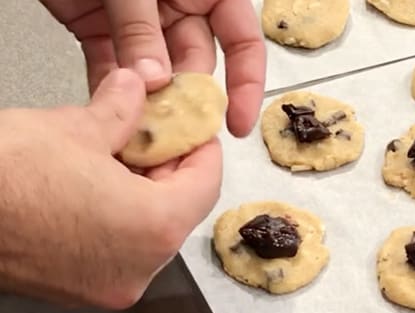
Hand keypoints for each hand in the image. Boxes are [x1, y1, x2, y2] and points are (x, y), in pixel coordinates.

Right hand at [0, 69, 220, 308]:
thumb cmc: (4, 177)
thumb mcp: (77, 127)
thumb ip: (123, 108)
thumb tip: (137, 88)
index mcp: (151, 228)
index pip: (206, 185)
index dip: (203, 151)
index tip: (195, 132)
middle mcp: (139, 268)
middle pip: (180, 209)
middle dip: (171, 169)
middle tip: (158, 138)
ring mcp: (112, 285)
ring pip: (152, 229)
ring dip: (147, 190)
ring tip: (126, 156)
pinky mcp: (84, 288)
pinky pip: (125, 246)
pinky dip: (125, 215)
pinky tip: (104, 185)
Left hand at [40, 0, 266, 136]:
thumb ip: (142, 27)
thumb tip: (153, 81)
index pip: (242, 42)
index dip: (246, 84)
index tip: (237, 123)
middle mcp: (180, 8)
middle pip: (194, 65)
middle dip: (186, 101)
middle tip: (176, 133)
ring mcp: (142, 22)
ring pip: (154, 74)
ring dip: (147, 103)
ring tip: (142, 132)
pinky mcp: (103, 29)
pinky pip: (113, 68)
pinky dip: (110, 92)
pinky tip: (110, 115)